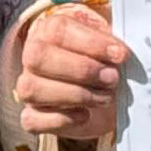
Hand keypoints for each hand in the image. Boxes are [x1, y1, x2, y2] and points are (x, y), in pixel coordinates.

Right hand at [12, 1, 127, 146]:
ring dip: (75, 94)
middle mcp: (32, 56)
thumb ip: (113, 40)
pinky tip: (85, 114)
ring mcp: (28, 87)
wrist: (102, 89)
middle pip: (38, 58)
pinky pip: (33, 120)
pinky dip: (61, 119)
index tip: (120, 55)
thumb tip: (122, 50)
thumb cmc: (104, 59)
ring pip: (32, 89)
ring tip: (105, 97)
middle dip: (81, 69)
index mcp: (49, 30)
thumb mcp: (109, 43)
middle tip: (112, 78)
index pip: (58, 30)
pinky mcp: (32, 117)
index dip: (91, 43)